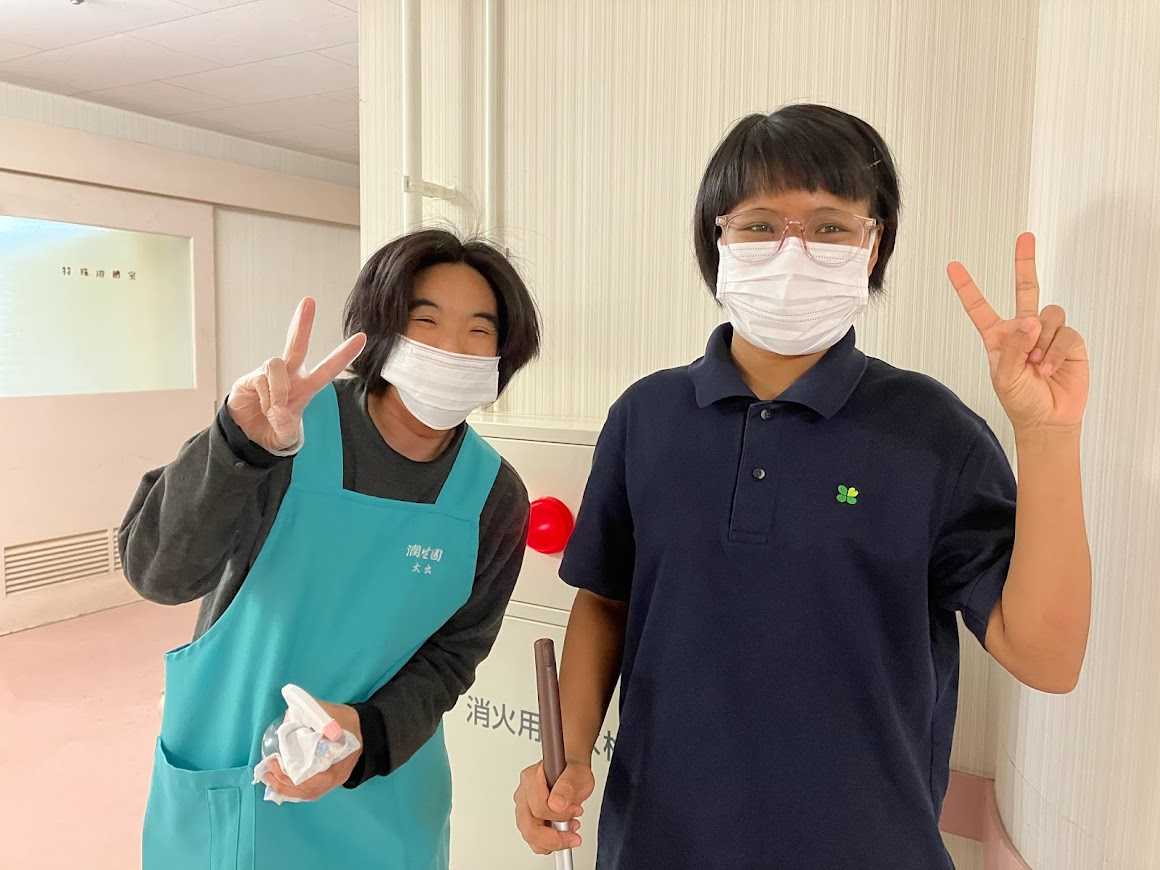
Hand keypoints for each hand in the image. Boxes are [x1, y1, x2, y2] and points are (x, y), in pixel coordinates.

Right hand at [227, 297, 366, 452]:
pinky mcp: (250, 377)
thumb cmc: (272, 430)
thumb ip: (286, 429)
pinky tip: (262, 406)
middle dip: (302, 324)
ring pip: (277, 364)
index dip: (344, 355)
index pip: (328, 369)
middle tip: (308, 300)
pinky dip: (265, 395)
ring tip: (274, 409)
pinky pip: (261, 378)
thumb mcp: (284, 437)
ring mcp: (269, 374)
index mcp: (305, 387)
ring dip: (279, 389)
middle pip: (297, 346)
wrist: (246, 435)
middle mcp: (289, 376)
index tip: (362, 337)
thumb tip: (281, 412)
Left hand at [262, 701, 362, 801]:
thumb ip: (315, 714)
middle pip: (306, 791)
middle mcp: (336, 779)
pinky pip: (307, 791)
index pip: (314, 780)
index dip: (293, 776)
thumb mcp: (336, 714)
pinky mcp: (327, 780)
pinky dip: (291, 789)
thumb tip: (288, 717)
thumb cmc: (349, 723)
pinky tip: (278, 783)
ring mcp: (332, 782)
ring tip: (267, 777)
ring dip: (284, 788)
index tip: (277, 762)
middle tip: (267, 771)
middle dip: (283, 784)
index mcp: (340, 765)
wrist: (365, 730)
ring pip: (305, 794)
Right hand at [514, 759, 592, 854]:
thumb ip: (567, 787)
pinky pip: (534, 839)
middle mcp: (524, 793)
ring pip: (529, 835)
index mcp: (532, 778)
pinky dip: (549, 842)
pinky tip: (562, 836)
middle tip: (573, 837)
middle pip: (529, 826)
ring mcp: (523, 807)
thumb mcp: (577, 774)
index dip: (560, 815)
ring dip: (552, 841)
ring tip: (569, 833)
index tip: (576, 812)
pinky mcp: (528, 818)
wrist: (572, 774)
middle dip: (554, 837)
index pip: (539, 807)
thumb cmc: (572, 772)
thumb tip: (556, 804)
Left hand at [948, 233, 1088, 432]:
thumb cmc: (1020, 399)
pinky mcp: (1069, 340)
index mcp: (998, 336)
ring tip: (1036, 364)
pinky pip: (1064, 332)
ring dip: (1041, 340)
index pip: (980, 307)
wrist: (1047, 418)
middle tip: (1025, 236)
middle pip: (1025, 288)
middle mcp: (1023, 328)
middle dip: (1025, 261)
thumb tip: (1030, 321)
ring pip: (1048, 314)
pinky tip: (1049, 367)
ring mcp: (1047, 332)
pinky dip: (1055, 350)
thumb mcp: (1004, 377)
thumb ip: (1013, 348)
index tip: (953, 266)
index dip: (967, 287)